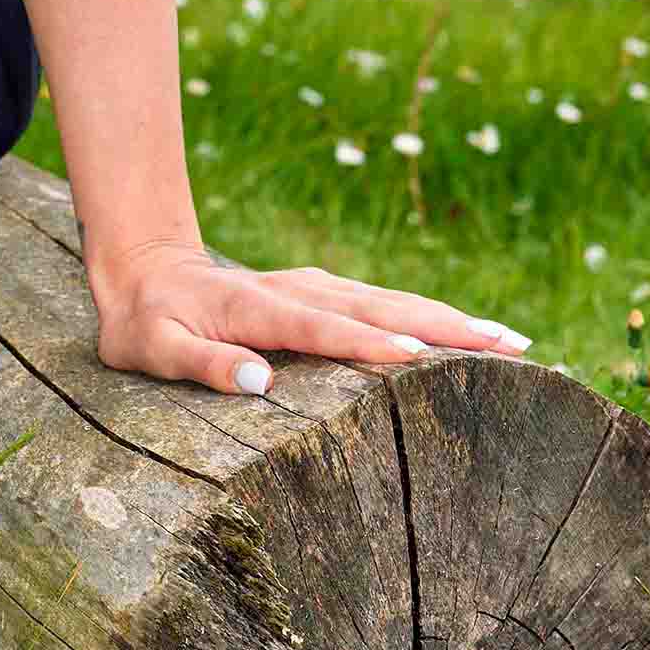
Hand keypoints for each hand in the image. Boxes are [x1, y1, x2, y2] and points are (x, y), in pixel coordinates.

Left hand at [88, 238, 531, 399]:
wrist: (143, 267)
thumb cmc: (144, 321)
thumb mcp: (148, 349)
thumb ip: (199, 363)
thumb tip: (256, 382)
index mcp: (253, 309)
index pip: (318, 328)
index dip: (364, 343)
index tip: (416, 359)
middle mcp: (294, 290)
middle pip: (375, 307)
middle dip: (440, 327)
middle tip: (505, 347)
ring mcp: (312, 287)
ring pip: (388, 300)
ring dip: (446, 318)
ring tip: (506, 340)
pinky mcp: (322, 292)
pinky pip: (381, 303)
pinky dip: (425, 314)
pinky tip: (465, 332)